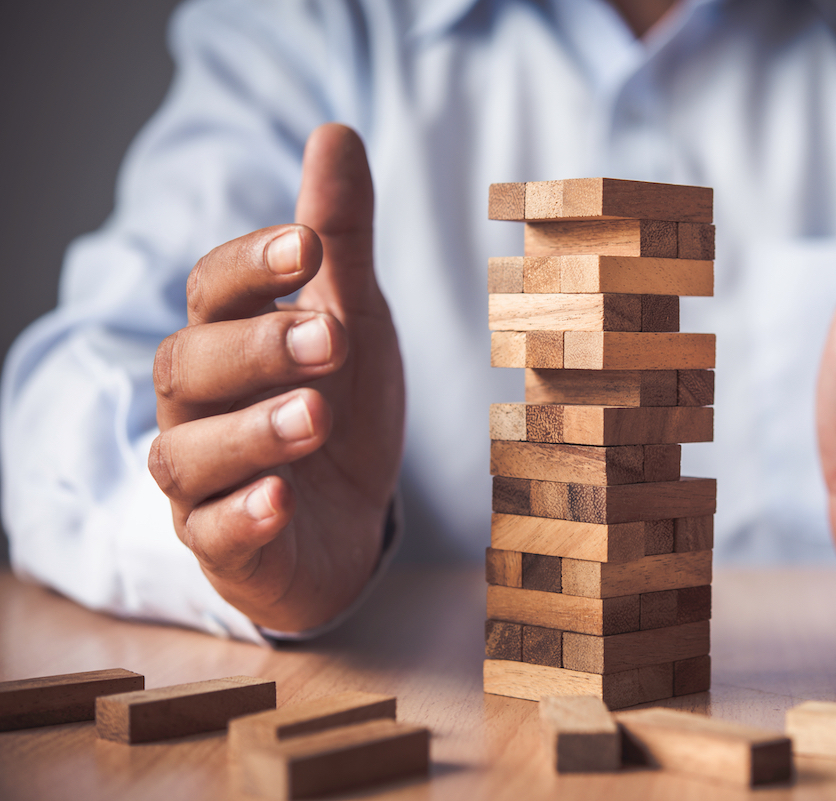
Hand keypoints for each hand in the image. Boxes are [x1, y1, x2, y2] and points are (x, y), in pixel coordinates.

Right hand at [149, 124, 403, 631]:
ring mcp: (205, 480)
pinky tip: (281, 500)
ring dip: (252, 431)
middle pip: (190, 364)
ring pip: (191, 452)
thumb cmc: (341, 406)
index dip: (253, 264)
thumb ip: (343, 239)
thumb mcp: (356, 318)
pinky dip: (242, 517)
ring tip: (316, 415)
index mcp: (229, 340)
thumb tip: (337, 132)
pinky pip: (212, 534)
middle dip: (259, 347)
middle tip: (332, 339)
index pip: (212, 291)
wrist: (351, 518)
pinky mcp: (225, 546)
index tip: (310, 244)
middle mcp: (199, 406)